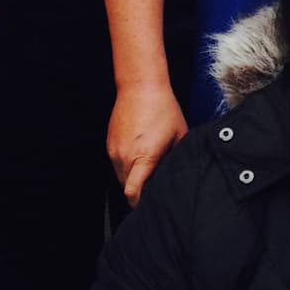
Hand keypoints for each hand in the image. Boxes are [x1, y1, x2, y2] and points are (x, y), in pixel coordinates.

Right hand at [106, 84, 186, 205]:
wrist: (140, 87)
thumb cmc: (163, 109)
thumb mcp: (179, 135)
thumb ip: (177, 158)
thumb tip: (178, 174)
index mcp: (143, 157)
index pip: (133, 193)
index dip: (140, 202)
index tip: (150, 202)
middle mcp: (125, 156)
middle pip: (127, 189)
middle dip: (139, 191)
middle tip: (154, 185)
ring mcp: (114, 150)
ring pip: (120, 177)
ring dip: (132, 179)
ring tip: (147, 168)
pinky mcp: (109, 144)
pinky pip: (116, 164)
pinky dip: (126, 166)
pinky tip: (139, 155)